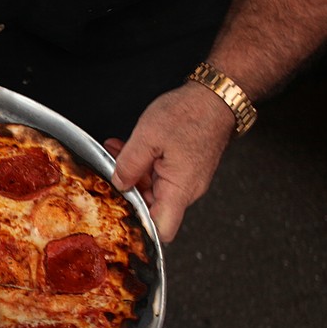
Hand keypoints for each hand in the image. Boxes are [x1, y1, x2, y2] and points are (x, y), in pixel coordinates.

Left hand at [109, 82, 235, 242]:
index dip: (140, 230)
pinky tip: (128, 150)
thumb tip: (118, 185)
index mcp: (179, 189)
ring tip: (116, 153)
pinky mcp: (185, 170)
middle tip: (109, 173)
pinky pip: (160, 176)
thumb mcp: (147, 137)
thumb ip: (129, 165)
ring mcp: (186, 180)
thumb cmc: (190, 113)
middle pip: (152, 209)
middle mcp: (186, 191)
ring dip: (132, 175)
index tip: (119, 217)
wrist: (217, 96)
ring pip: (153, 190)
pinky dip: (143, 166)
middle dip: (127, 193)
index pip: (162, 230)